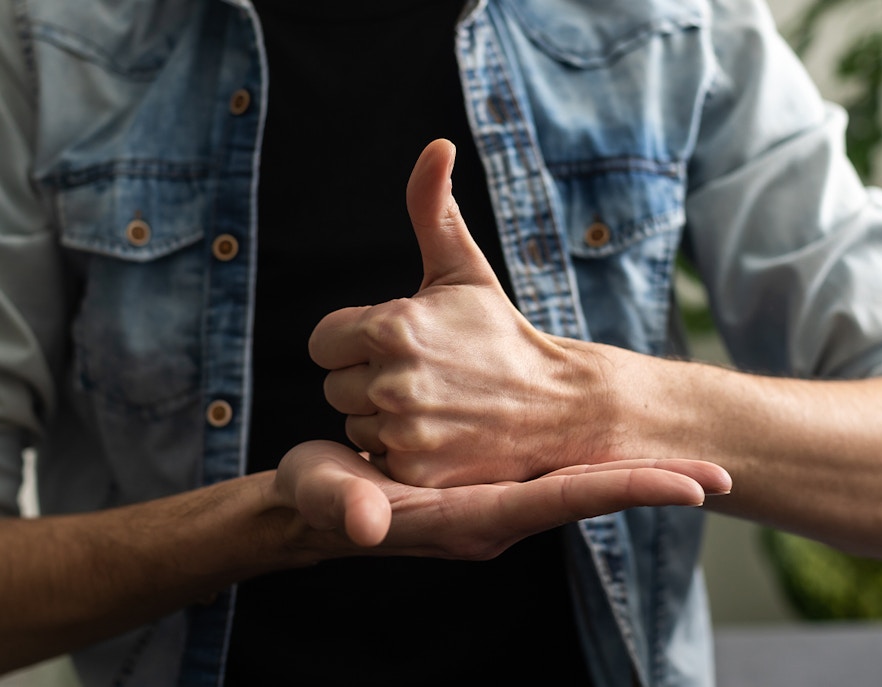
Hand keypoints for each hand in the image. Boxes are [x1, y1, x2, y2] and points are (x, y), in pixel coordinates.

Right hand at [273, 440, 730, 556]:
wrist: (318, 503)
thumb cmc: (320, 500)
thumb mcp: (327, 497)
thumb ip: (347, 508)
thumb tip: (369, 523)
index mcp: (472, 517)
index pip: (563, 502)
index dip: (624, 490)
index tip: (688, 487)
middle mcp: (497, 513)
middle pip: (589, 494)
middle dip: (652, 484)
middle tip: (723, 473)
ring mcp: (499, 497)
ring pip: (581, 482)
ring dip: (634, 470)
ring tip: (697, 459)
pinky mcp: (493, 478)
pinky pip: (559, 470)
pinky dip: (598, 461)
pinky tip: (622, 442)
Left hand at [310, 138, 620, 486]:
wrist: (559, 405)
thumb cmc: (500, 333)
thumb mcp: (463, 269)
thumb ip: (433, 207)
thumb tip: (437, 145)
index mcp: (393, 325)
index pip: (322, 342)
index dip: (352, 343)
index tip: (394, 345)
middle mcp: (394, 380)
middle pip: (334, 387)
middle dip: (368, 380)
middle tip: (424, 377)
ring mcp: (406, 431)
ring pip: (354, 424)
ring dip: (383, 419)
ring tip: (435, 406)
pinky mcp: (417, 472)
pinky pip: (375, 461)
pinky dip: (400, 455)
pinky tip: (439, 437)